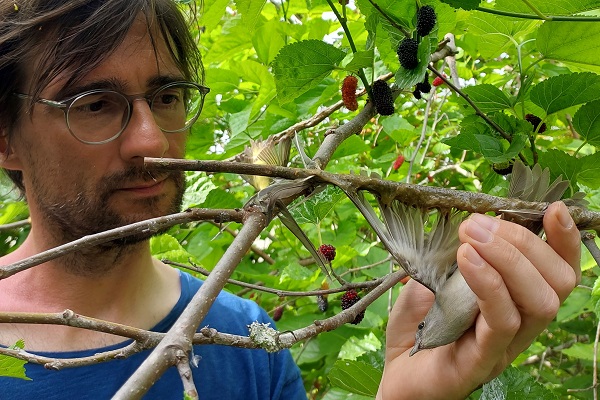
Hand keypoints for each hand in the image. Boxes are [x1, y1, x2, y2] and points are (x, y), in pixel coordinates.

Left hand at [377, 202, 580, 399]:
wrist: (395, 374)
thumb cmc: (417, 327)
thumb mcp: (434, 280)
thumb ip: (453, 256)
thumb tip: (466, 222)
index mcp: (516, 303)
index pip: (557, 271)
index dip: (563, 240)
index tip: (552, 209)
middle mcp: (520, 326)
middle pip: (555, 282)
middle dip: (522, 241)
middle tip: (477, 224)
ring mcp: (504, 347)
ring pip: (538, 301)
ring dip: (508, 259)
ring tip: (470, 237)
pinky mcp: (481, 362)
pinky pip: (501, 322)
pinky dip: (489, 285)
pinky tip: (466, 260)